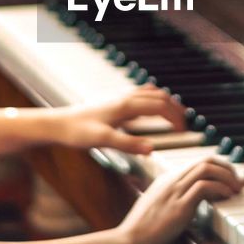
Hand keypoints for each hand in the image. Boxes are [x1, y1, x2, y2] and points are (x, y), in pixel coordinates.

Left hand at [51, 87, 186, 154]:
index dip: (176, 118)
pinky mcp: (113, 102)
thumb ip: (128, 144)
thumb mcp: (103, 141)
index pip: (161, 107)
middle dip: (175, 109)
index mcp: (127, 106)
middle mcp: (125, 98)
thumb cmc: (77, 132)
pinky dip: (152, 100)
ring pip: (150, 94)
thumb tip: (151, 149)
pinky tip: (150, 110)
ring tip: (175, 115)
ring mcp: (119, 98)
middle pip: (159, 97)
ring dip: (166, 102)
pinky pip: (139, 95)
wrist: (57, 124)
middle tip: (185, 124)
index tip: (184, 131)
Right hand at [119, 157, 242, 243]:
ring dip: (227, 176)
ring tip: (237, 189)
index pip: (197, 163)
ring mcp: (174, 191)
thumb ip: (171, 206)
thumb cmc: (141, 235)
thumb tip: (188, 212)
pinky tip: (227, 197)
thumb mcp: (157, 212)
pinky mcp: (179, 206)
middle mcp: (171, 181)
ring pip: (207, 168)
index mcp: (166, 180)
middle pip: (205, 160)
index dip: (218, 169)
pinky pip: (205, 186)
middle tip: (238, 182)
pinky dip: (221, 188)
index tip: (230, 180)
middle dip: (227, 167)